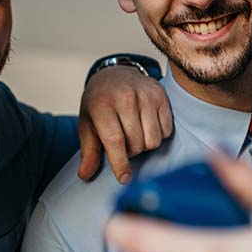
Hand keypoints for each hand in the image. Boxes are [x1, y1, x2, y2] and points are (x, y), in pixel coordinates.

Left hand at [77, 62, 172, 183]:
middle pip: (137, 144)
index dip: (120, 163)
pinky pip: (167, 130)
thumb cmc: (99, 102)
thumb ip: (88, 151)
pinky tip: (147, 126)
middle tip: (123, 142)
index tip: (124, 178)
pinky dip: (158, 134)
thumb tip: (85, 175)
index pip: (115, 141)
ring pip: (154, 140)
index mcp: (102, 105)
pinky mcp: (161, 95)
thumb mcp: (87, 124)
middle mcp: (125, 98)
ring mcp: (145, 95)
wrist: (116, 73)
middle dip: (130, 151)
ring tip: (135, 134)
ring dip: (145, 145)